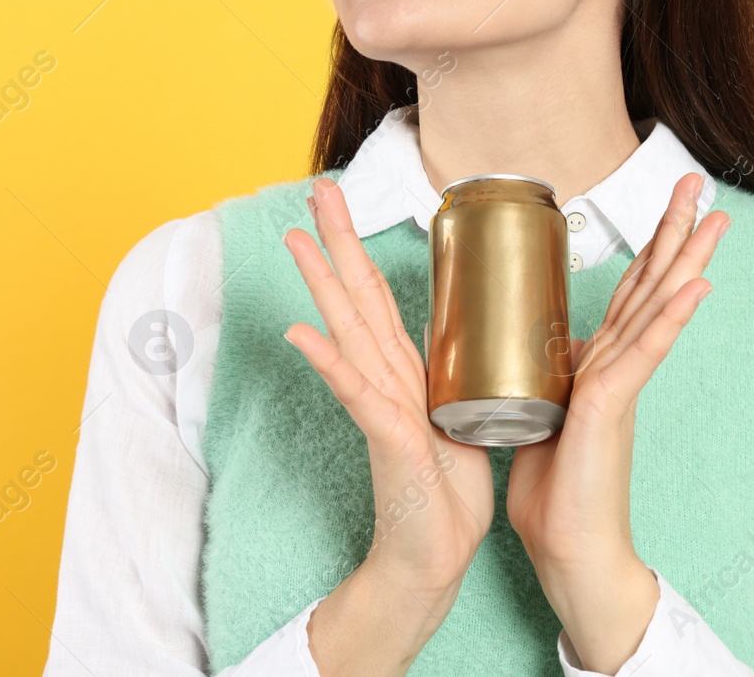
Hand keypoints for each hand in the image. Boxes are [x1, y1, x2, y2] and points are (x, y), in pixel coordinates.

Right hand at [282, 176, 494, 676]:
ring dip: (324, 285)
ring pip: (350, 333)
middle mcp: (387, 382)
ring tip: (298, 240)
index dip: (360, 250)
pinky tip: (302, 332)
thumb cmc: (446, 497)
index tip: (343, 205)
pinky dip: (330, 361)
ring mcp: (380, 408)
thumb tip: (446, 337)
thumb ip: (443, 379)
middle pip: (357, 300)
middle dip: (338, 243)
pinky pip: (357, 394)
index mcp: (408, 374)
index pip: (379, 299)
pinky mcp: (385, 441)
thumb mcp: (456, 420)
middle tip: (317, 192)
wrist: (435, 560)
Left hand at [506, 171, 729, 672]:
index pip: (628, 297)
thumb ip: (551, 382)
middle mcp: (617, 369)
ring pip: (656, 307)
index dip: (647, 252)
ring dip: (684, 258)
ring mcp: (619, 386)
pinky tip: (696, 286)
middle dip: (675, 234)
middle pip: (651, 287)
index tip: (666, 212)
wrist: (571, 553)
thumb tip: (544, 352)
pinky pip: (644, 354)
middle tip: (699, 184)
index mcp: (599, 369)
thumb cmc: (557, 496)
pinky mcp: (612, 408)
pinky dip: (669, 318)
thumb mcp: (543, 419)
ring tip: (715, 215)